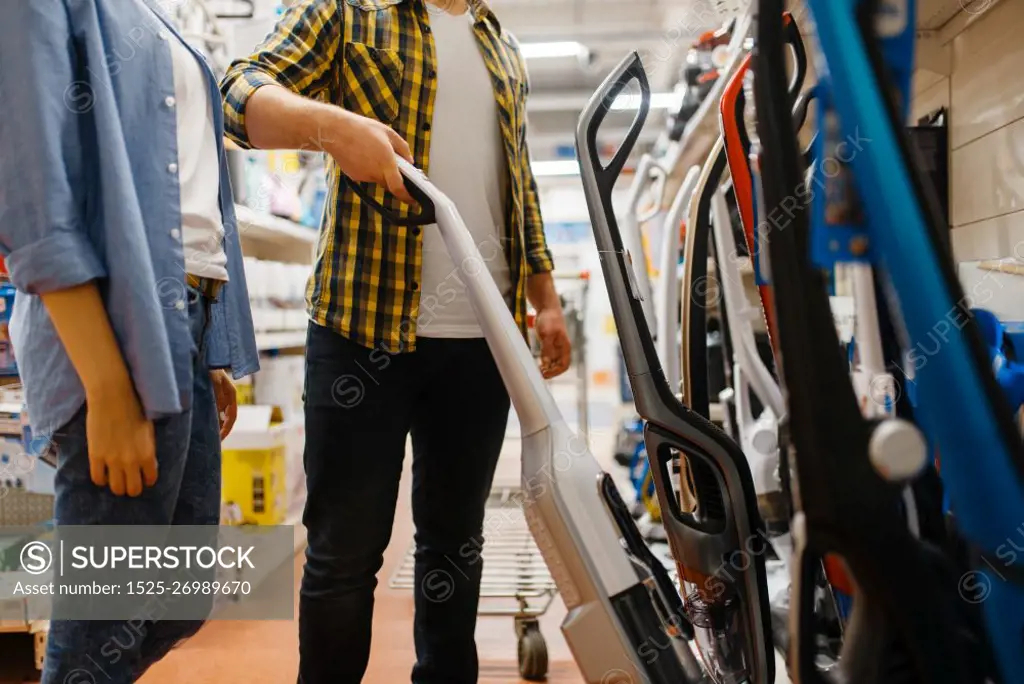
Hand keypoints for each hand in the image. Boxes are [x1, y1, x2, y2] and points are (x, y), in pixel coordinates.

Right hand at [85, 381, 156, 496]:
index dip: (146, 480)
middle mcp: (132, 461)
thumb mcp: (148, 432)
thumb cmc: (134, 409)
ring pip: (116, 488)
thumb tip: (147, 464)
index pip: (150, 479)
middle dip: (132, 488)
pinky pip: (97, 478)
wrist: (112, 398)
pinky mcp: (96, 456)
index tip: (143, 477)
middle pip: (133, 489)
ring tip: (116, 480)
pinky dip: (101, 479)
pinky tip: (103, 474)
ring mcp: (113, 460)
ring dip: (117, 486)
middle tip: (129, 482)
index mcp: (148, 454)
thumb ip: (147, 450)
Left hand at [210, 370, 237, 439]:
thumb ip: (218, 397)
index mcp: (231, 395)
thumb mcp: (214, 381)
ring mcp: (221, 396)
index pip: (232, 417)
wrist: (205, 358)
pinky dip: (212, 419)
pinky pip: (215, 411)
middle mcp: (228, 397)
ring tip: (210, 436)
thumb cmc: (210, 367)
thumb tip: (221, 413)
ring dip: (217, 425)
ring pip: (221, 415)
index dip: (226, 429)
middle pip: (228, 418)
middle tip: (214, 442)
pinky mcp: (213, 395)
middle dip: (222, 430)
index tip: (220, 439)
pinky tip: (205, 424)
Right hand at [325, 109, 415, 203]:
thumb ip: (403, 148)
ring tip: (373, 152)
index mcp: (386, 163)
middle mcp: (375, 173)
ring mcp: (364, 176)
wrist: (334, 131)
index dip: (407, 197)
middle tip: (393, 164)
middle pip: (389, 183)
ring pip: (378, 178)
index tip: (413, 200)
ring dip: (380, 170)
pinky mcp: (355, 176)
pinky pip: (367, 175)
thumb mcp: (388, 133)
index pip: (398, 188)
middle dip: (394, 178)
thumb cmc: (361, 129)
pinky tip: (363, 154)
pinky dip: (369, 168)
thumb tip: (410, 161)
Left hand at [534, 306, 571, 378]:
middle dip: (551, 372)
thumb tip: (546, 363)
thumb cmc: (550, 319)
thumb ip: (546, 349)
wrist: (547, 308)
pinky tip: (536, 365)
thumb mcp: (547, 334)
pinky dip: (543, 363)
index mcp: (565, 347)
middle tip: (540, 374)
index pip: (564, 365)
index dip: (556, 372)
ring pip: (553, 363)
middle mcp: (561, 349)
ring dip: (547, 369)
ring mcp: (555, 347)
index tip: (546, 374)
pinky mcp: (548, 345)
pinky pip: (547, 358)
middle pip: (559, 366)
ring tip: (537, 371)